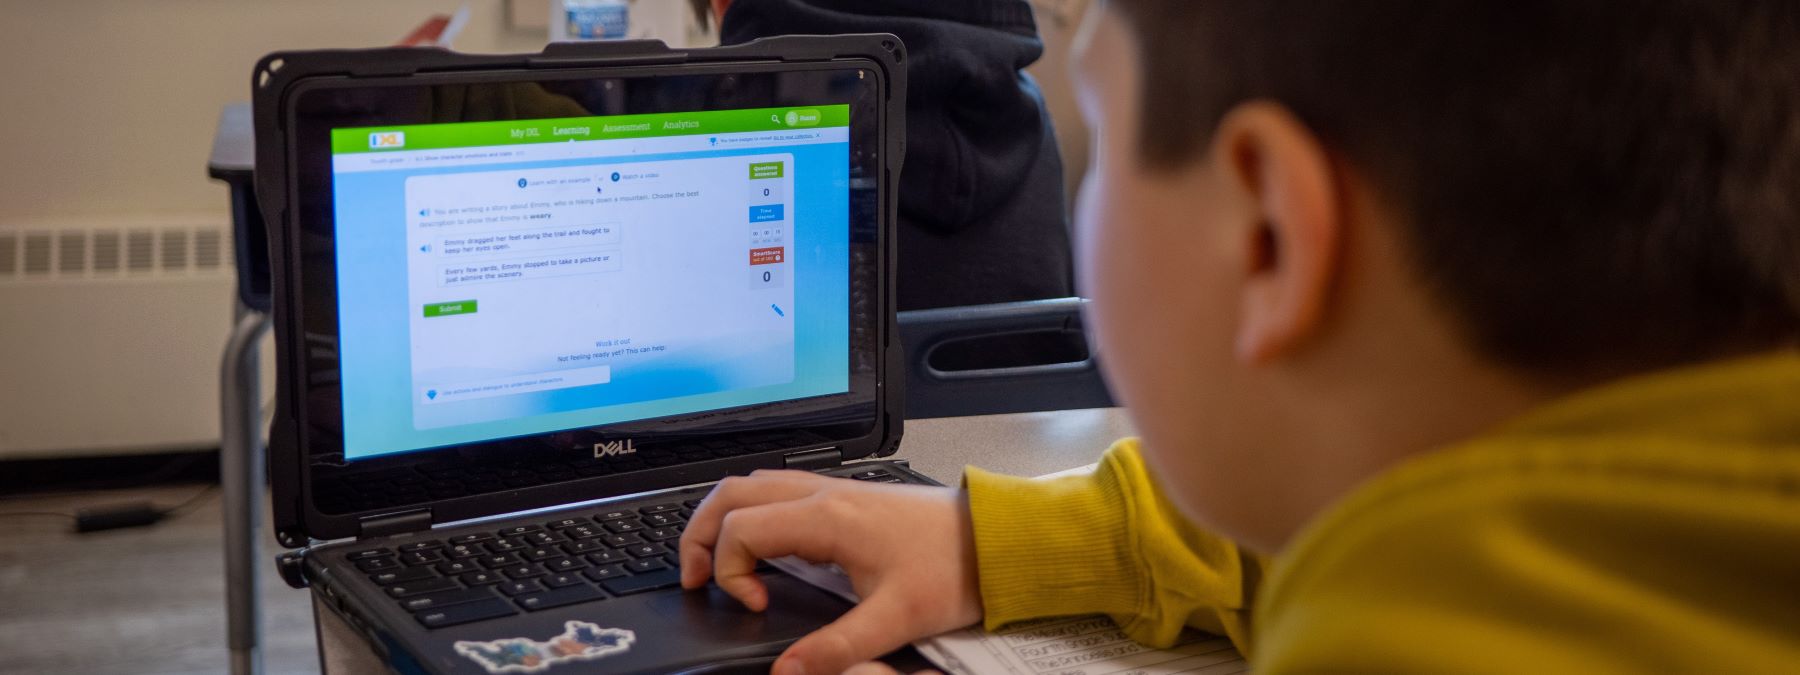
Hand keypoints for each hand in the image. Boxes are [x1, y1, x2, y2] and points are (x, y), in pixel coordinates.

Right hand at [680, 470, 982, 674]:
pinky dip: (751, 513)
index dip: (728, 571)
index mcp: (826, 517)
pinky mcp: (844, 498)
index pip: (740, 529)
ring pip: (752, 484)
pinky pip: (778, 491)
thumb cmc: (952, 566)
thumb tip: (788, 672)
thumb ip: (836, 648)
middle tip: (691, 576)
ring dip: (722, 517)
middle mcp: (822, 494)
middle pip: (731, 491)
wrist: (994, 537)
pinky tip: (761, 547)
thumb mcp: (895, 619)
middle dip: (698, 532)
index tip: (755, 605)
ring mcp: (832, 491)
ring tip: (714, 561)